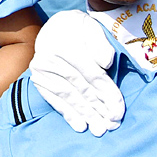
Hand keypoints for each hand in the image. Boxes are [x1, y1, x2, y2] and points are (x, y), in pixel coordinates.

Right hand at [30, 10, 123, 135]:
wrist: (55, 26)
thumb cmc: (78, 28)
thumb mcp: (91, 27)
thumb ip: (99, 43)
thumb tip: (104, 63)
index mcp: (65, 45)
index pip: (92, 75)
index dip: (107, 95)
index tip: (119, 112)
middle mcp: (49, 58)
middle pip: (80, 88)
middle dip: (98, 109)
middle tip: (111, 126)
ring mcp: (41, 70)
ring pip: (68, 96)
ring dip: (84, 114)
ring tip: (98, 129)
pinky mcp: (38, 79)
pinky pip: (54, 98)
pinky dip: (67, 113)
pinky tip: (79, 125)